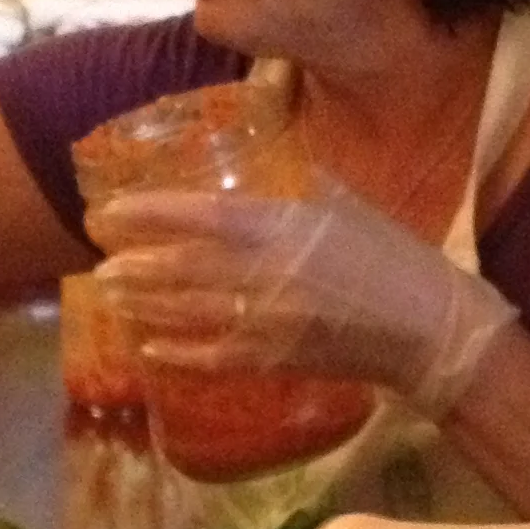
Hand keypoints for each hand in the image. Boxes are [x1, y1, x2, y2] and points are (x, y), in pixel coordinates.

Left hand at [94, 181, 514, 420]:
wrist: (429, 327)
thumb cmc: (392, 257)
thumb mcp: (345, 204)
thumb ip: (296, 186)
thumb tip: (256, 167)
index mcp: (285, 227)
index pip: (201, 217)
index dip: (150, 214)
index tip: (113, 212)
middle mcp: (268, 274)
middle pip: (181, 269)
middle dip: (135, 264)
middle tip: (99, 259)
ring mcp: (268, 322)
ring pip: (187, 314)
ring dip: (143, 304)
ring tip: (109, 294)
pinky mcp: (276, 361)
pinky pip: (213, 358)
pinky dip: (177, 353)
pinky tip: (148, 347)